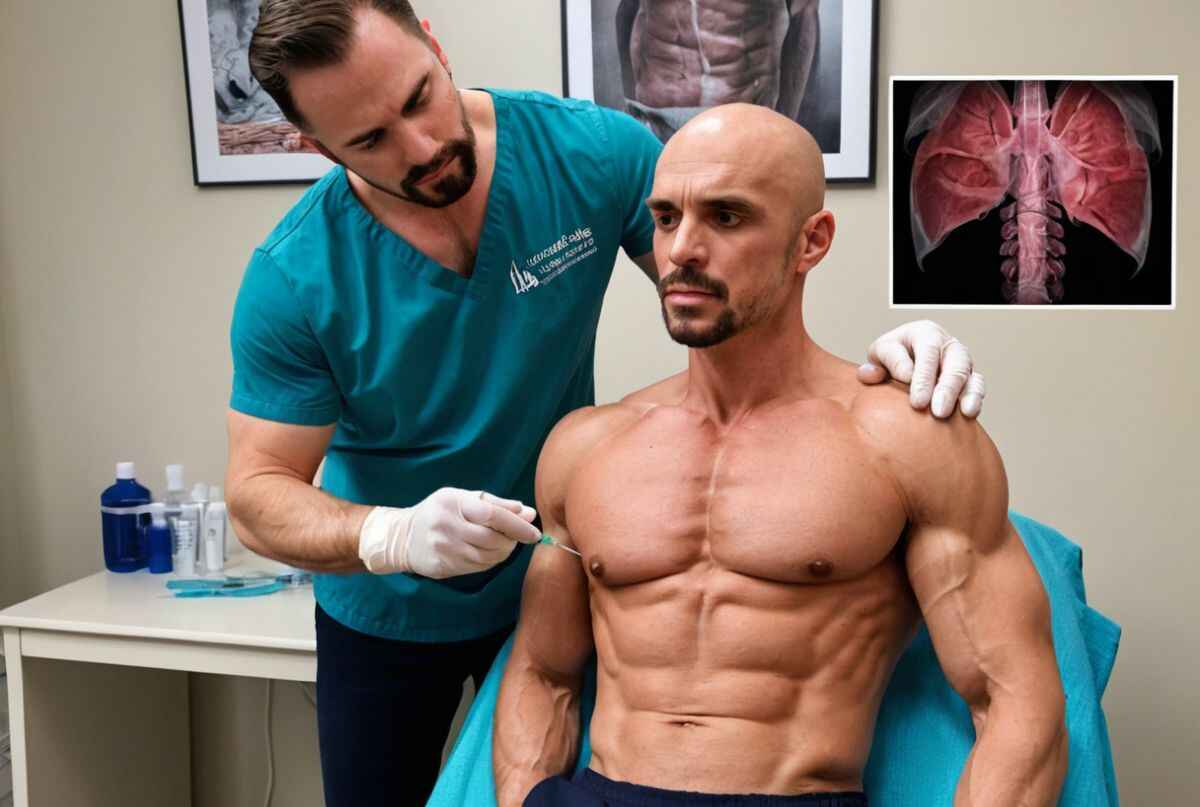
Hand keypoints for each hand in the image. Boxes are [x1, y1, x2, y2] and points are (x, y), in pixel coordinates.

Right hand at [358, 488, 540, 577]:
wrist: (403, 536)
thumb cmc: (441, 511)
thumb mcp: (464, 498)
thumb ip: (497, 504)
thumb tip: (529, 513)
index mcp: (453, 503)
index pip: (492, 514)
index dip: (517, 525)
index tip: (534, 533)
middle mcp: (446, 526)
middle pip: (491, 539)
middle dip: (511, 541)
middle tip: (517, 538)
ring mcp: (443, 549)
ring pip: (486, 557)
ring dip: (502, 553)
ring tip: (503, 545)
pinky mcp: (442, 567)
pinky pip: (476, 568)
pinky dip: (490, 562)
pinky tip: (488, 554)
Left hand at [857, 320, 985, 418]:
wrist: (904, 362)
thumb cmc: (891, 356)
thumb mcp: (880, 353)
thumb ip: (876, 363)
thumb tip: (872, 374)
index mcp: (925, 333)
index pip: (927, 352)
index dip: (923, 378)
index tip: (917, 402)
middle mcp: (947, 344)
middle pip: (954, 363)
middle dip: (946, 389)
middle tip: (938, 412)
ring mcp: (961, 360)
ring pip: (968, 375)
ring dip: (964, 395)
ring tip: (958, 414)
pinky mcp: (969, 378)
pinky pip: (977, 385)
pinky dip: (975, 398)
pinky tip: (969, 414)